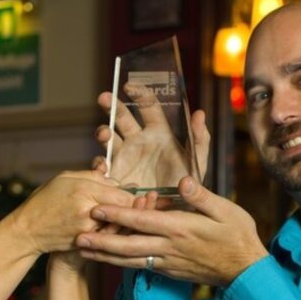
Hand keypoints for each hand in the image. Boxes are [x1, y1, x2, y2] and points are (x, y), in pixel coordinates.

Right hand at [8, 170, 134, 255]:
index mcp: (84, 190)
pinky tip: (114, 231)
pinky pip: (107, 237)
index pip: (123, 195)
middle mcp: (88, 210)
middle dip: (133, 211)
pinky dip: (113, 234)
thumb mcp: (66, 178)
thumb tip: (118, 180)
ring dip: (124, 224)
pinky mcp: (86, 243)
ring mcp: (88, 229)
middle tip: (141, 210)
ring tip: (130, 220)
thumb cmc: (46, 200)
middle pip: (125, 212)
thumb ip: (93, 176)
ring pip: (118, 227)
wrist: (28, 230)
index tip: (137, 197)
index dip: (133, 197)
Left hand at [76, 176, 268, 286]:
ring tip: (84, 251)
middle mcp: (169, 248)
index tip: (96, 209)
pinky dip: (122, 264)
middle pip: (127, 246)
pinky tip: (109, 260)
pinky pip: (140, 267)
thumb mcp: (225, 209)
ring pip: (130, 261)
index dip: (117, 216)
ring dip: (105, 256)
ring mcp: (168, 262)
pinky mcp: (169, 271)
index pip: (141, 221)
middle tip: (76, 237)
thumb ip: (201, 196)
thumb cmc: (238, 235)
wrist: (246, 271)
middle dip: (101, 242)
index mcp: (180, 228)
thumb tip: (183, 180)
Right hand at [95, 91, 210, 188]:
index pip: (147, 106)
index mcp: (158, 132)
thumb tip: (199, 113)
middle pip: (121, 117)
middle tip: (104, 97)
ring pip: (109, 139)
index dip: (139, 94)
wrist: (172, 213)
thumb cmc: (187, 185)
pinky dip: (100, 165)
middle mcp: (138, 141)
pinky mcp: (116, 175)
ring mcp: (125, 157)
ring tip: (104, 135)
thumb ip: (200, 138)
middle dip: (111, 106)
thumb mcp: (197, 162)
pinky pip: (103, 166)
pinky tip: (103, 166)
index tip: (129, 86)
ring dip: (103, 133)